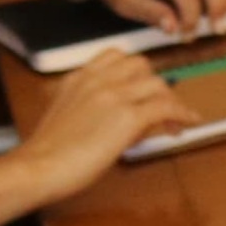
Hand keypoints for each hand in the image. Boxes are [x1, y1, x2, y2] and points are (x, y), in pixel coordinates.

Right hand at [13, 46, 194, 198]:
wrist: (38, 167)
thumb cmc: (47, 153)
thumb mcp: (67, 117)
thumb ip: (92, 110)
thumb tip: (124, 122)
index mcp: (78, 78)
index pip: (115, 58)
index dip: (134, 73)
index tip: (141, 90)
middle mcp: (97, 80)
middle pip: (140, 65)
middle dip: (153, 85)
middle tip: (159, 109)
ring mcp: (113, 96)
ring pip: (157, 83)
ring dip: (169, 101)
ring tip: (171, 124)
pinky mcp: (128, 117)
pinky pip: (166, 107)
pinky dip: (182, 113)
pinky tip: (188, 123)